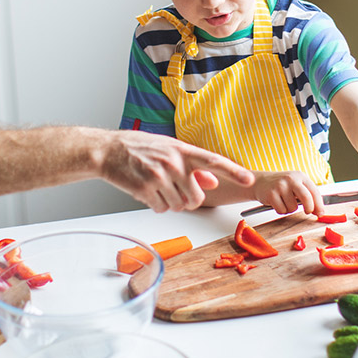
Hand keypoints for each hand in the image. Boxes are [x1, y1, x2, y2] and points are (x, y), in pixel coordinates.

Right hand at [101, 130, 254, 211]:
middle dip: (188, 200)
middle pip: (196, 198)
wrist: (108, 150)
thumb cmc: (140, 148)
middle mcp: (173, 162)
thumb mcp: (170, 150)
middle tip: (175, 189)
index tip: (249, 179)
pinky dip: (156, 205)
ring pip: (178, 206)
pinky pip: (161, 209)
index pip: (213, 161)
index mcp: (182, 150)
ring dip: (170, 202)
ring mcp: (158, 176)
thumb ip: (193, 166)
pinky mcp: (145, 189)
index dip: (233, 171)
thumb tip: (214, 180)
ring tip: (158, 186)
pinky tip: (147, 190)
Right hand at [251, 171, 324, 214]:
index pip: (314, 191)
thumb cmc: (281, 185)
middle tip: (307, 212)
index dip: (319, 204)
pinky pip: (282, 210)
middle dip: (309, 208)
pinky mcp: (271, 194)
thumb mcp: (296, 185)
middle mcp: (291, 179)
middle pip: (306, 198)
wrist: (260, 181)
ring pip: (293, 208)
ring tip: (284, 201)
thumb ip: (308, 195)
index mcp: (300, 176)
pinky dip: (281, 210)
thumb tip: (319, 211)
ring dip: (290, 209)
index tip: (320, 213)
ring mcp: (280, 186)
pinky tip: (277, 203)